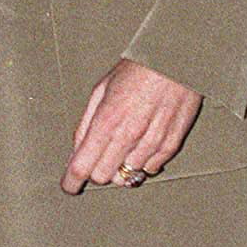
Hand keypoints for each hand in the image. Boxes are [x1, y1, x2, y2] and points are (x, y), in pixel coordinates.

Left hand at [61, 58, 201, 193]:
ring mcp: (151, 143)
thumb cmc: (138, 70)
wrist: (177, 61)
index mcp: (107, 120)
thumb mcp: (101, 89)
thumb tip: (78, 149)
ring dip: (121, 166)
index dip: (71, 181)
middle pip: (103, 177)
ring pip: (127, 177)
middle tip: (100, 156)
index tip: (69, 186)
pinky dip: (143, 162)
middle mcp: (129, 136)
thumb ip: (86, 122)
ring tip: (125, 143)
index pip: (83, 166)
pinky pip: (150, 169)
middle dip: (96, 170)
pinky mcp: (171, 145)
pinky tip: (142, 144)